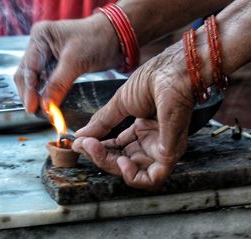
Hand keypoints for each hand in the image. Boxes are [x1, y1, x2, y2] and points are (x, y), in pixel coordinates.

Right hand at [14, 13, 121, 112]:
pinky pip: (46, 82)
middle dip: (31, 94)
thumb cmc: (98, 39)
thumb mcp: (75, 61)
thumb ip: (57, 84)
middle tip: (39, 113)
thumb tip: (45, 106)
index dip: (29, 90)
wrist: (118, 36)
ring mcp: (47, 55)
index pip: (28, 68)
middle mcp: (40, 44)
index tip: (32, 108)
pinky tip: (51, 105)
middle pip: (27, 75)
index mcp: (40, 36)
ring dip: (38, 96)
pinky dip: (47, 94)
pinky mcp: (57, 64)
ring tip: (45, 112)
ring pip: (35, 80)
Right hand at [72, 42, 194, 189]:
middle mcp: (152, 142)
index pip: (116, 149)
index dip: (96, 148)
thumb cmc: (153, 79)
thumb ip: (102, 122)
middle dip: (99, 156)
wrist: (169, 72)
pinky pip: (152, 179)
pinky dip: (132, 177)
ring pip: (133, 173)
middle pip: (120, 162)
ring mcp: (162, 149)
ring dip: (110, 165)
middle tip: (85, 145)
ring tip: (97, 150)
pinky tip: (120, 162)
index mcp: (142, 130)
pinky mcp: (170, 153)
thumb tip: (81, 136)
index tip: (79, 142)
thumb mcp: (120, 103)